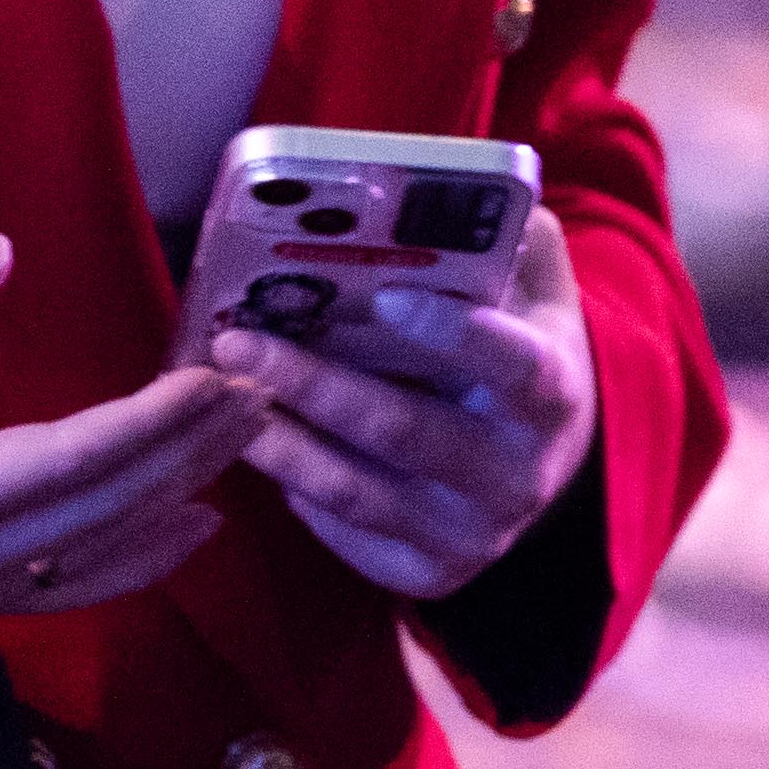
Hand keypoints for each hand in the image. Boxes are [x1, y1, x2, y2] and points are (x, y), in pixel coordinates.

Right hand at [0, 236, 262, 621]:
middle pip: (108, 508)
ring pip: (104, 555)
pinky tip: (194, 521)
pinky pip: (73, 587)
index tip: (215, 375)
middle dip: (192, 450)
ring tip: (248, 440)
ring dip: (182, 494)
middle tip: (260, 391)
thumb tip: (3, 251)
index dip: (155, 420)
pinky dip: (142, 555)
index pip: (70, 460)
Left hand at [203, 206, 595, 601]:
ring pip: (358, 491)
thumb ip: (500, 240)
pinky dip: (294, 488)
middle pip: (407, 432)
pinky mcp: (432, 573)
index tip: (388, 293)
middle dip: (314, 383)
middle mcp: (519, 476)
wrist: (539, 457)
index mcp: (552, 395)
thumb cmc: (516, 350)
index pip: (515, 366)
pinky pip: (347, 534)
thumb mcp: (530, 290)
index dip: (455, 333)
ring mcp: (475, 534)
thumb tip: (442, 195)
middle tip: (237, 339)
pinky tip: (258, 438)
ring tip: (216, 386)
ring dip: (278, 439)